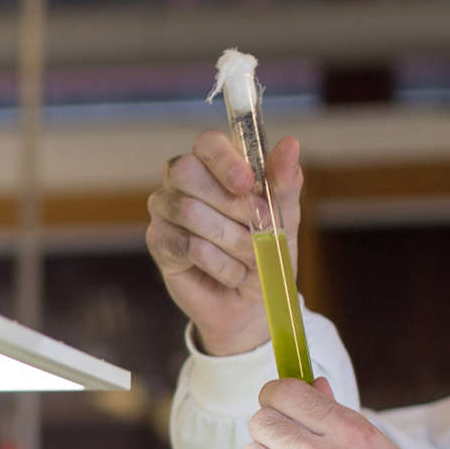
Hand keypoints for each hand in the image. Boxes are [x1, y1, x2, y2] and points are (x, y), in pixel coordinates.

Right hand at [149, 130, 301, 358]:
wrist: (254, 304)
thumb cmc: (266, 253)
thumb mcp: (285, 218)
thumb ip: (284, 182)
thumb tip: (290, 144)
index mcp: (215, 165)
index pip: (207, 143)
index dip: (225, 161)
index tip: (248, 183)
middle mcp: (183, 182)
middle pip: (185, 171)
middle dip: (229, 203)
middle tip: (259, 226)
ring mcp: (166, 210)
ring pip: (188, 211)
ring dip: (231, 239)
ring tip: (252, 257)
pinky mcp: (159, 242)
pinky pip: (186, 245)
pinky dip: (219, 264)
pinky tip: (232, 273)